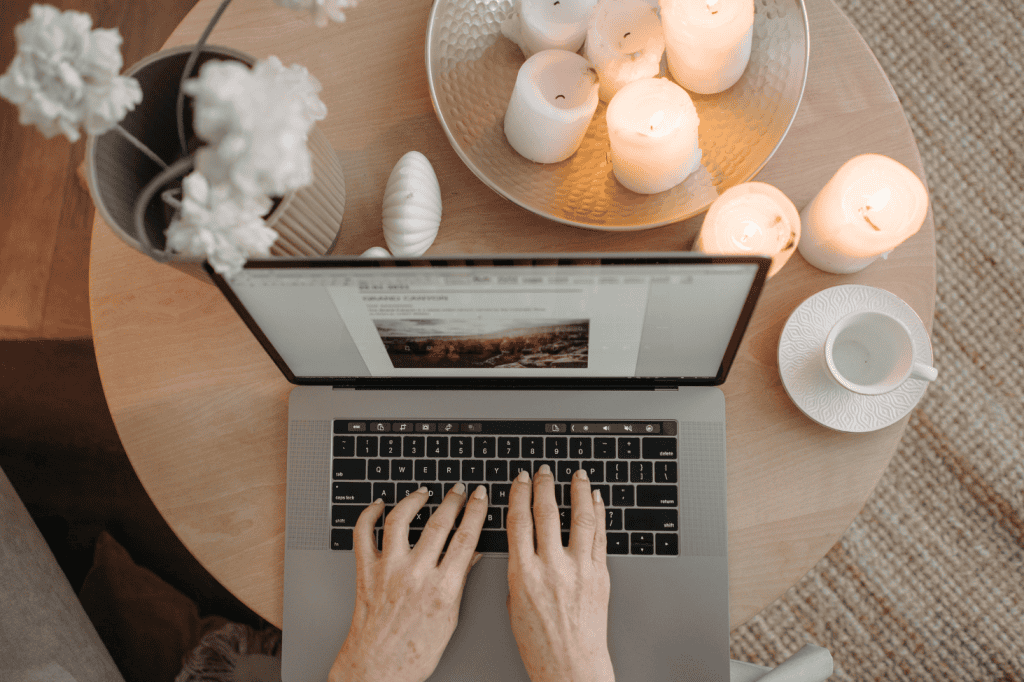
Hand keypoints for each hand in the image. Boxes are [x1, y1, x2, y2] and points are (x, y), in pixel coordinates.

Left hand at [329, 483, 487, 681]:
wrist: (377, 669)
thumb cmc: (414, 652)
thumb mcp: (450, 617)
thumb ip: (459, 580)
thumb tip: (473, 553)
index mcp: (442, 588)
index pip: (466, 537)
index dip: (477, 511)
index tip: (481, 496)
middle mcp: (415, 575)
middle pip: (439, 523)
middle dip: (453, 500)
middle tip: (459, 490)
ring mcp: (388, 570)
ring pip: (401, 519)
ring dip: (415, 500)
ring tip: (424, 493)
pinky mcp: (365, 571)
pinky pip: (363, 534)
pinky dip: (369, 514)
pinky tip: (379, 505)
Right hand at [506, 465, 613, 681]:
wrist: (571, 667)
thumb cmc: (540, 643)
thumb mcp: (515, 603)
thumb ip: (520, 569)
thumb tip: (526, 542)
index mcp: (524, 574)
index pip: (519, 521)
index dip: (518, 495)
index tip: (519, 480)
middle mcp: (552, 568)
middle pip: (547, 513)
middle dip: (544, 486)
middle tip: (543, 472)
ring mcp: (579, 570)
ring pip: (580, 519)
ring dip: (578, 492)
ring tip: (577, 475)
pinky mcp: (600, 576)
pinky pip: (600, 537)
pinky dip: (598, 514)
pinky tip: (596, 501)